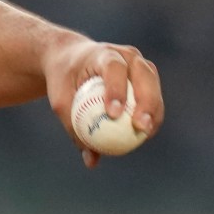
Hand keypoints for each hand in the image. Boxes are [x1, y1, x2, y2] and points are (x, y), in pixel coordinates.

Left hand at [44, 38, 162, 168]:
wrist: (72, 59)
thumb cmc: (63, 80)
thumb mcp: (60, 100)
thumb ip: (73, 126)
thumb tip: (91, 160)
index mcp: (103, 53)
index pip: (113, 68)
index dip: (116, 89)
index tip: (113, 114)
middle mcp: (126, 54)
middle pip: (143, 74)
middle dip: (146, 101)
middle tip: (140, 126)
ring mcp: (139, 63)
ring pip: (153, 84)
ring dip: (154, 109)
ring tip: (147, 133)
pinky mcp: (145, 75)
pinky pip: (153, 94)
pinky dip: (152, 112)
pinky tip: (147, 133)